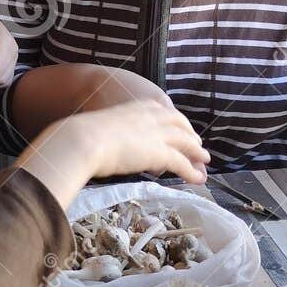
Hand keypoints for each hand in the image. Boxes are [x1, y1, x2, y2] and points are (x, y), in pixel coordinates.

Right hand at [16, 100, 210, 210]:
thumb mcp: (101, 127)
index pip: (164, 112)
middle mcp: (151, 117)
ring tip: (204, 161)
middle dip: (190, 135)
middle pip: (180, 125)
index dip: (175, 122)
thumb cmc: (82, 135)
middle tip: (197, 146)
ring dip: (196, 153)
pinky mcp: (160, 152)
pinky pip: (182, 162)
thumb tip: (111, 146)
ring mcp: (157, 133)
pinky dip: (191, 171)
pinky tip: (197, 178)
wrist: (83, 140)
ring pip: (185, 142)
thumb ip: (112, 134)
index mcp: (137, 107)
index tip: (180, 129)